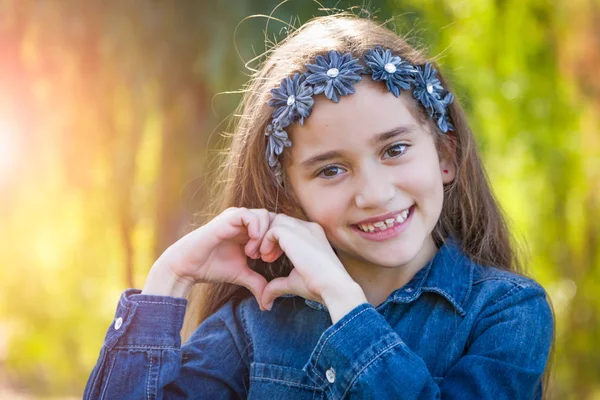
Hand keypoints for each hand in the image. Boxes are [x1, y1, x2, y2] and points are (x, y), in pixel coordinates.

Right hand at [149, 207, 274, 307]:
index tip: (270, 260)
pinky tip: (249, 248)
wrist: (187, 267)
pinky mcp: (226, 218)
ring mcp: (235, 217)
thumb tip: (268, 305)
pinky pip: (248, 215)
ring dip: (264, 236)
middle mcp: (244, 220)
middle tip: (265, 258)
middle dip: (274, 238)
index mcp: (249, 229)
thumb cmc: (211, 267)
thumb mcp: (241, 275)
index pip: (275, 225)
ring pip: (264, 214)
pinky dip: (255, 229)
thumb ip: (257, 283)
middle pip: (273, 218)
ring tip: (254, 255)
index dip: (278, 241)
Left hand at [259, 214, 357, 310]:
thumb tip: (265, 300)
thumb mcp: (294, 282)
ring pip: (275, 221)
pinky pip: (272, 229)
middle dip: (267, 236)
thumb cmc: (318, 286)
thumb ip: (278, 285)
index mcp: (313, 235)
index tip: (269, 258)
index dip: (275, 240)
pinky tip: (267, 257)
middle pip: (280, 220)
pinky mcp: (293, 234)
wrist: (333, 287)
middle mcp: (309, 228)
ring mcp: (302, 228)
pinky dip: (265, 241)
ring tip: (262, 257)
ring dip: (264, 237)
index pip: (288, 226)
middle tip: (261, 256)